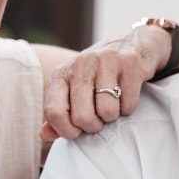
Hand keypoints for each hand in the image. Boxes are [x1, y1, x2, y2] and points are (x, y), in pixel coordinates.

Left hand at [41, 25, 171, 140]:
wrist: (133, 43)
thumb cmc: (98, 74)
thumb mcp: (73, 89)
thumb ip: (59, 113)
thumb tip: (45, 135)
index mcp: (61, 73)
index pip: (54, 111)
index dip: (67, 130)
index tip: (78, 130)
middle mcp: (80, 64)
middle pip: (82, 117)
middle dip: (93, 126)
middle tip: (99, 118)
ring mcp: (106, 60)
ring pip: (107, 111)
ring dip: (113, 116)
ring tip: (113, 104)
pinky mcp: (130, 62)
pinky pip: (128, 104)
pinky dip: (128, 107)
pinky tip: (126, 95)